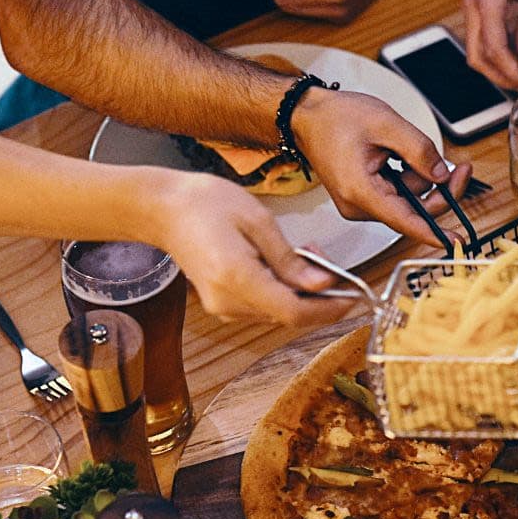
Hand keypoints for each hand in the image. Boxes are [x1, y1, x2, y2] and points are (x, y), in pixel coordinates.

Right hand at [149, 173, 352, 325]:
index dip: (329, 309)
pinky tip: (286, 264)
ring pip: (278, 311)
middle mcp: (228, 301)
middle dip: (319, 296)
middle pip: (288, 314)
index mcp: (236, 278)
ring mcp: (222, 306)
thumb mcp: (258, 220)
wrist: (163, 209)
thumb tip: (323, 283)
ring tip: (308, 255)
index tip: (354, 297)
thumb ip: (290, 257)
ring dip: (302, 291)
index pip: (293, 311)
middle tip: (333, 265)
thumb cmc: (205, 203)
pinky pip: (263, 305)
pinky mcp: (222, 303)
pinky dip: (283, 290)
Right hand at [289, 87, 472, 245]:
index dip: (433, 232)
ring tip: (407, 146)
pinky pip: (396, 195)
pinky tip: (399, 156)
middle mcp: (357, 205)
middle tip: (459, 168)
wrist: (308, 116)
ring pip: (407, 201)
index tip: (455, 240)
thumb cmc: (337, 118)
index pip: (404, 220)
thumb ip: (419, 150)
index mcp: (360, 191)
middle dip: (438, 189)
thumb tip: (441, 174)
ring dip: (419, 178)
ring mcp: (359, 203)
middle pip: (412, 210)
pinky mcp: (363, 197)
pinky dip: (407, 178)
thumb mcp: (386, 124)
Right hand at [463, 0, 517, 89]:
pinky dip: (495, 49)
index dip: (511, 72)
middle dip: (499, 76)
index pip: (495, 50)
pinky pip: (481, 33)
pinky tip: (516, 53)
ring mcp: (472, 0)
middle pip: (476, 55)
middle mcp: (472, 2)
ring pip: (475, 47)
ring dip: (496, 65)